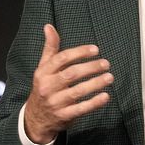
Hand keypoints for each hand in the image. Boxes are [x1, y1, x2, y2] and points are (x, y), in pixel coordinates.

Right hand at [24, 24, 112, 143]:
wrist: (35, 118)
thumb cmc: (43, 87)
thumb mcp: (43, 68)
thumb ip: (50, 48)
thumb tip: (49, 26)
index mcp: (43, 72)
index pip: (61, 59)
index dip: (79, 53)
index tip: (95, 50)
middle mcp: (47, 87)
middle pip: (71, 74)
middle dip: (90, 68)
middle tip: (106, 63)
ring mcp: (55, 102)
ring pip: (77, 92)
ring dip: (95, 84)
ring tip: (109, 77)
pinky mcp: (63, 116)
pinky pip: (81, 109)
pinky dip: (94, 103)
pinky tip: (106, 96)